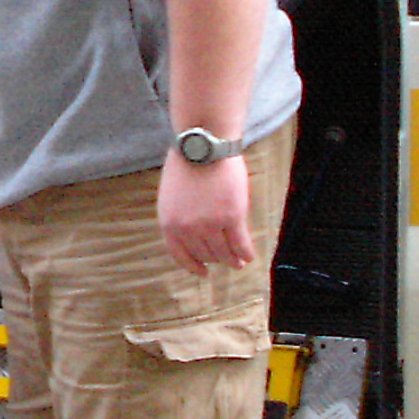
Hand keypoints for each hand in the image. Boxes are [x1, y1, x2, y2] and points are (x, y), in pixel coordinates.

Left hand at [157, 151, 254, 276]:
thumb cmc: (187, 164)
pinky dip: (246, 253)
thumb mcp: (171, 195)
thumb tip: (191, 236)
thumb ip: (178, 216)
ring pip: (223, 253)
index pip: (180, 255)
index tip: (202, 272)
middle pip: (205, 254)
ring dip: (232, 260)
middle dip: (216, 260)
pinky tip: (249, 257)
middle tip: (226, 261)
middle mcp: (188, 229)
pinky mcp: (232, 218)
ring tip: (238, 262)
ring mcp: (211, 225)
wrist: (204, 145)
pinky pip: (241, 244)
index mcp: (169, 223)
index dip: (192, 266)